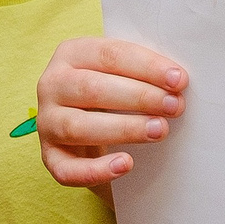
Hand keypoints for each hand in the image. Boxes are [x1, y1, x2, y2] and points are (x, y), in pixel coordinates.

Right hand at [34, 36, 186, 187]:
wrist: (88, 126)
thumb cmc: (113, 91)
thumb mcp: (122, 72)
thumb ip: (143, 73)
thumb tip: (178, 81)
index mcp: (72, 53)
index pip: (109, 55)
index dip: (146, 67)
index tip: (178, 80)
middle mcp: (52, 85)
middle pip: (92, 89)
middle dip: (139, 97)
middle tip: (174, 106)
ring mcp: (46, 122)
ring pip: (79, 126)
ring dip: (123, 129)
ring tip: (159, 130)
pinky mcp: (49, 156)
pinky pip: (67, 169)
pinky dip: (96, 170)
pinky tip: (125, 165)